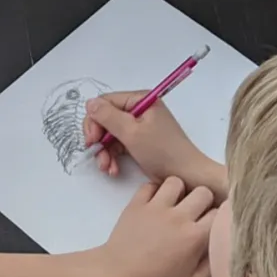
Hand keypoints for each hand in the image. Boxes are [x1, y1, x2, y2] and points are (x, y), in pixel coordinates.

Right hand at [82, 91, 218, 188]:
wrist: (186, 176)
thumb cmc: (162, 152)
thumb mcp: (132, 133)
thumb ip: (108, 116)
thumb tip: (90, 103)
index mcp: (140, 100)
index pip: (105, 103)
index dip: (95, 121)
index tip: (92, 140)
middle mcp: (139, 110)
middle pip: (105, 119)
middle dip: (99, 139)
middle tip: (98, 155)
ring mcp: (139, 127)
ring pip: (109, 135)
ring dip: (105, 152)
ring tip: (107, 167)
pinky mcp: (139, 142)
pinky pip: (118, 145)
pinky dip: (113, 157)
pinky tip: (114, 169)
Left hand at [99, 177, 214, 276]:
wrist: (115, 275)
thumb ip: (213, 265)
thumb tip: (223, 246)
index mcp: (195, 236)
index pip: (220, 213)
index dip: (219, 218)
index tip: (214, 225)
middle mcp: (178, 216)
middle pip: (203, 192)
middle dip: (204, 201)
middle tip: (196, 214)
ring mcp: (156, 207)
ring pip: (177, 182)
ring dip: (179, 192)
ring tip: (175, 205)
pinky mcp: (137, 203)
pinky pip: (151, 184)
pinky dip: (155, 191)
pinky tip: (156, 204)